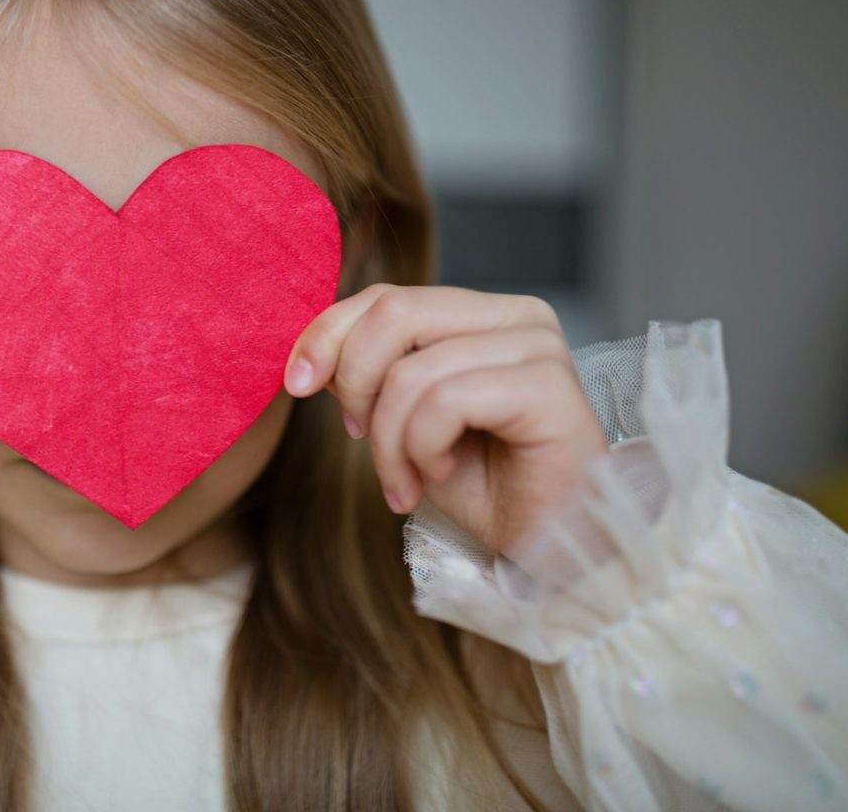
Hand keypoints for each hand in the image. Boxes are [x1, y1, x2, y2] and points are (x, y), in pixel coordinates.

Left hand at [282, 284, 606, 556]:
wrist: (551, 551)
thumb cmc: (487, 489)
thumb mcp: (406, 423)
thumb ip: (369, 376)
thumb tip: (312, 351)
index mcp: (484, 315)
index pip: (385, 297)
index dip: (327, 334)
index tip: (296, 384)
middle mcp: (518, 317)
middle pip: (393, 314)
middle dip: (355, 385)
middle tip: (359, 441)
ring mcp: (539, 347)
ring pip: (412, 370)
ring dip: (389, 441)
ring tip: (406, 482)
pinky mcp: (550, 387)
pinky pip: (445, 401)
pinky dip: (423, 448)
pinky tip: (441, 475)